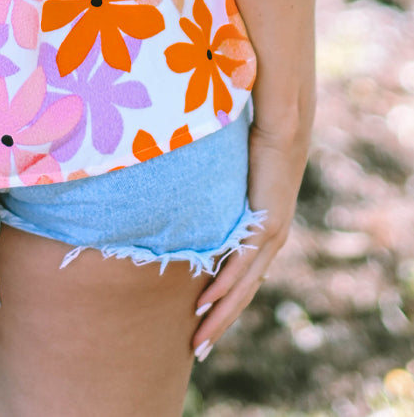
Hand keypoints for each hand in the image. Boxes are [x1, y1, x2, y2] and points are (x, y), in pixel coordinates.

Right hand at [191, 122, 309, 359]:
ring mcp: (270, 236)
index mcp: (263, 232)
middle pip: (244, 294)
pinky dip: (224, 285)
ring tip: (198, 338)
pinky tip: (206, 302)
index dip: (225, 304)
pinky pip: (241, 262)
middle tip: (197, 348)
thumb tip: (189, 189)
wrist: (283, 125)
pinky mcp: (266, 224)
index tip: (204, 323)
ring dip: (220, 316)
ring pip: (243, 287)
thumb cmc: (256, 141)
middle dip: (220, 324)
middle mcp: (270, 241)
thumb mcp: (232, 176)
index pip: (243, 278)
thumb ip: (217, 191)